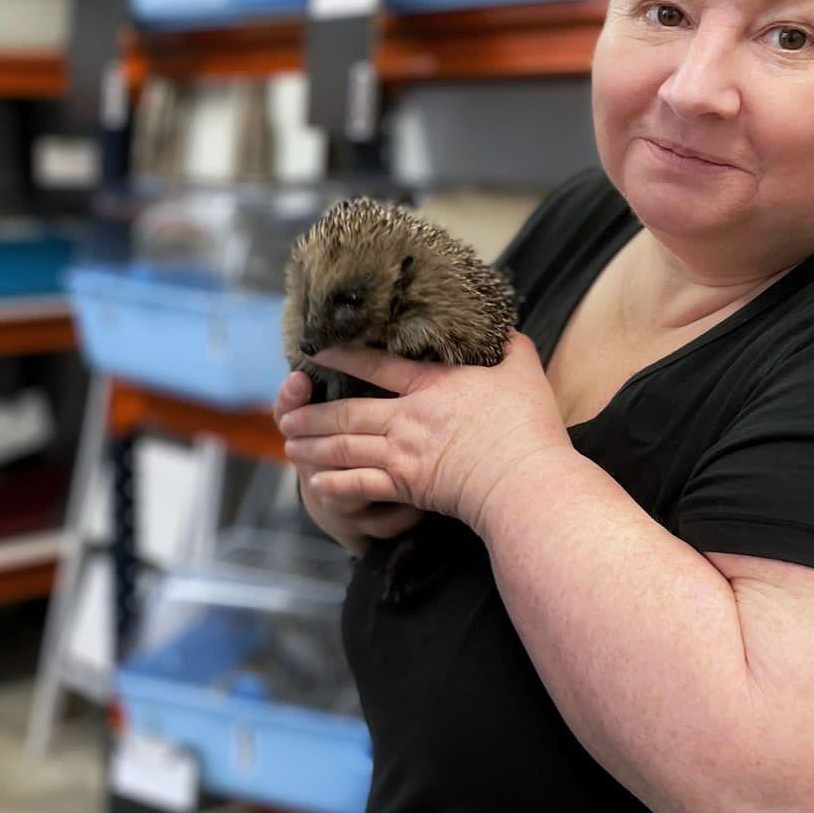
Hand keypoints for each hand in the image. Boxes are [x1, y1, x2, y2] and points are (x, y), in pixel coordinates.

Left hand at [278, 332, 572, 534]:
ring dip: (313, 446)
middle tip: (285, 415)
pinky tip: (317, 485)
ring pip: (345, 448)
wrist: (524, 480)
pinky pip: (360, 486)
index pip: (377, 366)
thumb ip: (507, 345)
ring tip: (291, 446)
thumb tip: (502, 326)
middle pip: (348, 412)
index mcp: (432, 385)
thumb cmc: (528, 425)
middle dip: (312, 414)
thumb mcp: (522, 369)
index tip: (316, 354)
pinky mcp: (407, 486)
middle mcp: (409, 417)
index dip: (343, 358)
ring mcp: (404, 453)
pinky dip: (335, 485)